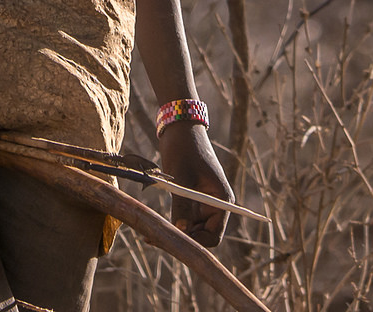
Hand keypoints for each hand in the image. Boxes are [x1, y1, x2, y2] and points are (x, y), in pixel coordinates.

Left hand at [157, 121, 233, 246]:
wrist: (179, 129)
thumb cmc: (184, 148)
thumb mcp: (182, 178)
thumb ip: (182, 205)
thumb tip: (180, 232)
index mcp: (222, 201)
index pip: (213, 236)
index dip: (194, 242)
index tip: (171, 239)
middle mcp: (216, 206)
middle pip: (201, 236)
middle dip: (181, 239)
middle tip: (154, 239)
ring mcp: (203, 204)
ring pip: (190, 230)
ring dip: (173, 231)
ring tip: (150, 232)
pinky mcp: (191, 201)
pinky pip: (183, 220)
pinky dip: (170, 223)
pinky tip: (152, 224)